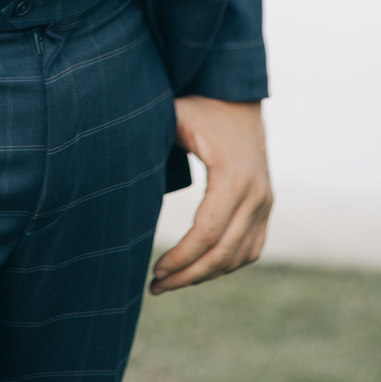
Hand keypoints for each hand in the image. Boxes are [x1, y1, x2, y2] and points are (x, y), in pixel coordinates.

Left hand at [150, 97, 271, 293]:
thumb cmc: (197, 107)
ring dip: (206, 274)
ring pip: (239, 256)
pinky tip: (198, 268)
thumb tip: (113, 171)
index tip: (154, 271)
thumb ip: (150, 141)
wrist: (237, 95)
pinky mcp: (267, 204)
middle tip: (157, 286)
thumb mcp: (173, 118)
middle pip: (223, 252)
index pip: (207, 233)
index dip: (180, 258)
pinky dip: (226, 263)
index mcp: (233, 174)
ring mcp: (266, 200)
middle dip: (189, 275)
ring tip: (172, 280)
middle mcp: (257, 192)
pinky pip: (252, 248)